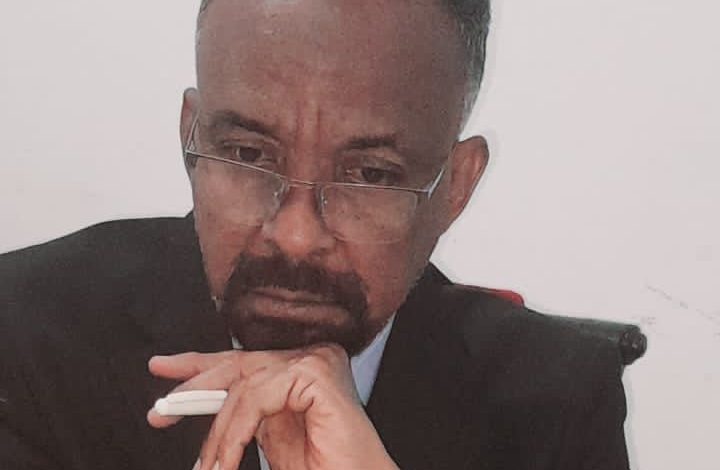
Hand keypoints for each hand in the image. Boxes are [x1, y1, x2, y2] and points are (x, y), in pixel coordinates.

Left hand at [147, 345, 398, 469]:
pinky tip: (229, 458)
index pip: (244, 360)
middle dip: (193, 386)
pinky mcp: (316, 373)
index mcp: (301, 371)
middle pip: (239, 362)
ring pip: (244, 383)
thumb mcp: (268, 436)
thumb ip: (244, 412)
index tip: (164, 371)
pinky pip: (257, 395)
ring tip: (210, 467)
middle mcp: (311, 358)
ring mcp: (316, 360)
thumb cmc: (323, 468)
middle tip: (160, 412)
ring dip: (218, 431)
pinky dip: (236, 430)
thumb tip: (201, 399)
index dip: (200, 364)